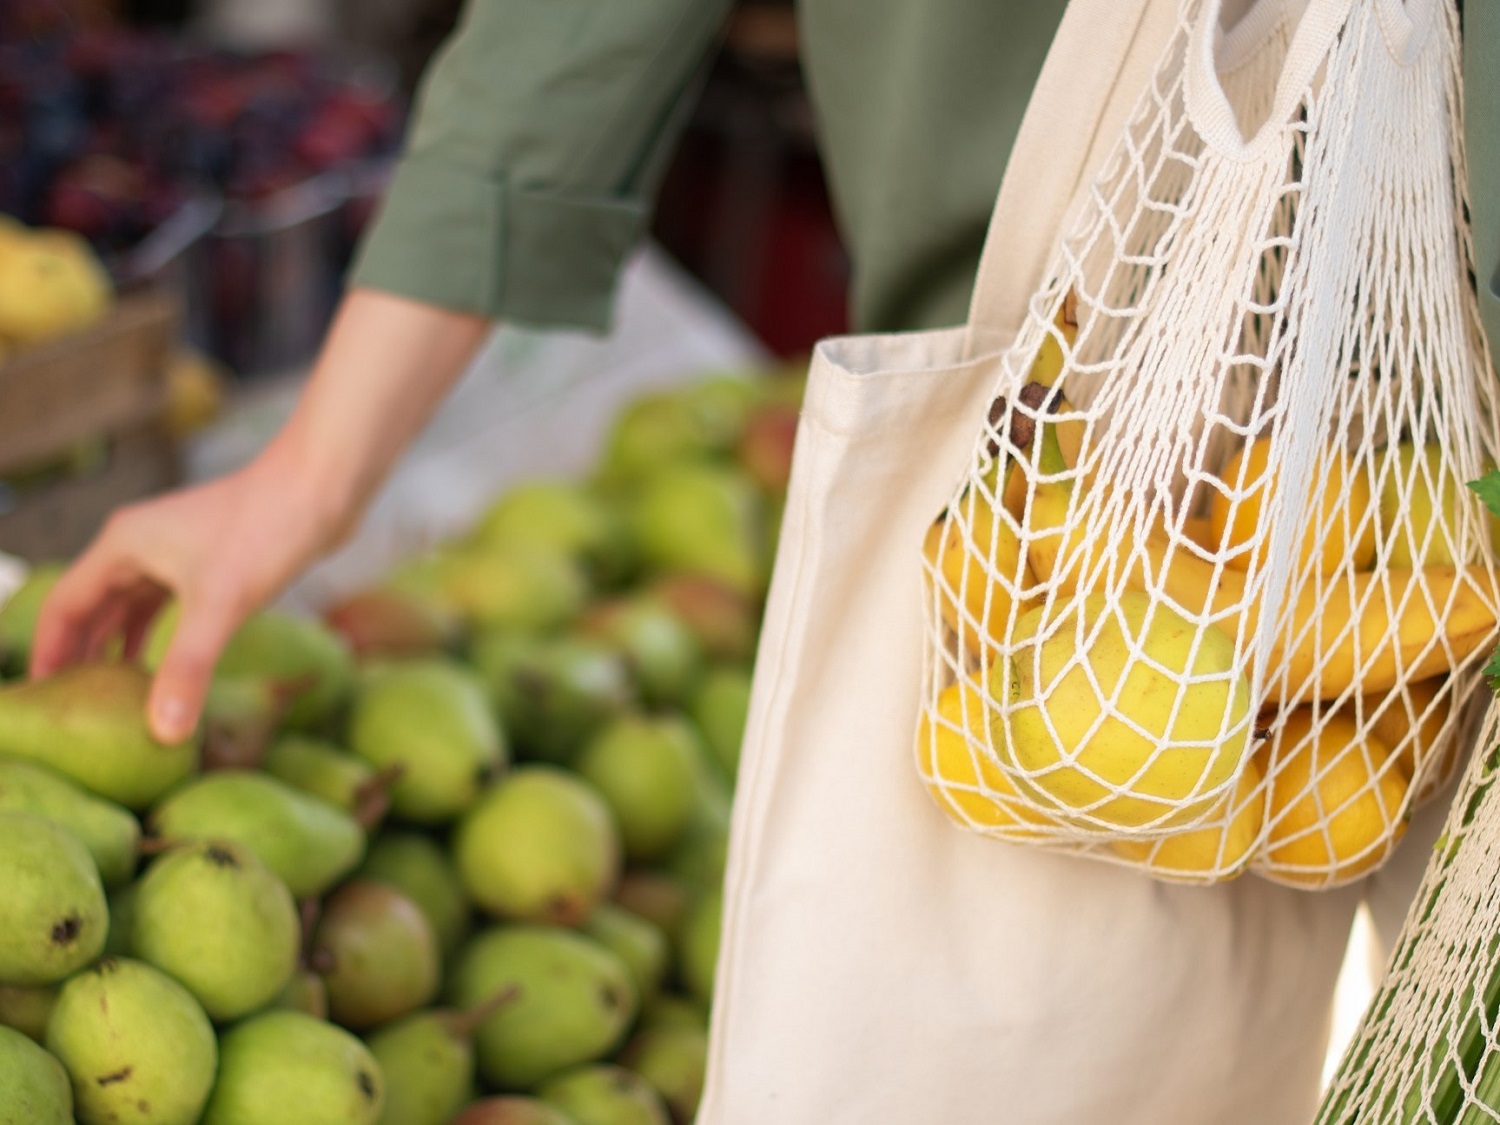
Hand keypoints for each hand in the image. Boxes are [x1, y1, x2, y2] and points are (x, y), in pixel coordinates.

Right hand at [30, 451, 340, 742]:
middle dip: (81, 656)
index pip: (65, 605)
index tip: (41, 700)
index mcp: (123, 545)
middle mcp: (140, 544)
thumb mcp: (223, 604)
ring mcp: (175, 550)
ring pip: (130, 607)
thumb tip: (164, 731)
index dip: (50, 653)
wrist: (323, 485)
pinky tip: (162, 668)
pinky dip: (157, 636)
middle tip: (72, 712)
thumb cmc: (270, 528)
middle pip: (92, 607)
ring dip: (118, 648)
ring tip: (110, 699)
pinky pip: (166, 604)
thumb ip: (189, 667)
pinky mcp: (210, 560)